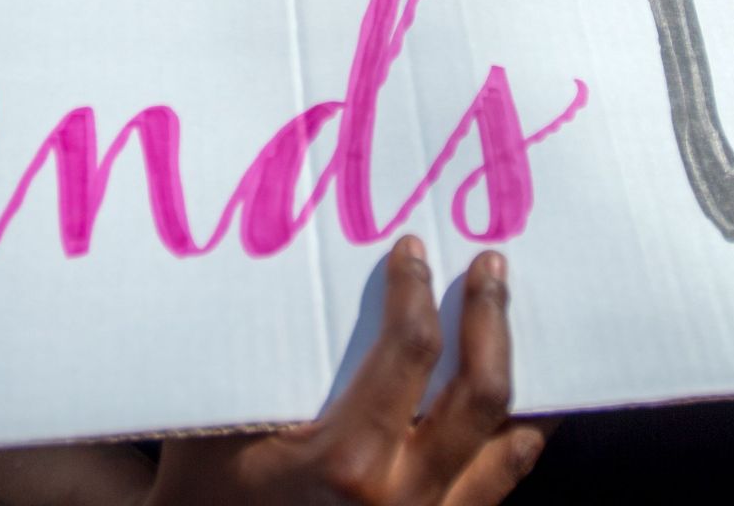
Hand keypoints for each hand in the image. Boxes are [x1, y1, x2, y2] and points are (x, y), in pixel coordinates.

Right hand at [145, 238, 546, 505]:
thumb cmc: (208, 492)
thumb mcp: (220, 427)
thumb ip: (261, 363)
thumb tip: (286, 280)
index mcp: (348, 460)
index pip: (409, 353)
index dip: (415, 292)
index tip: (412, 252)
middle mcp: (404, 497)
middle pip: (482, 395)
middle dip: (491, 320)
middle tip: (490, 267)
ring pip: (511, 449)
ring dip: (525, 383)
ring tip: (525, 330)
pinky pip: (498, 487)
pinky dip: (515, 440)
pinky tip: (515, 405)